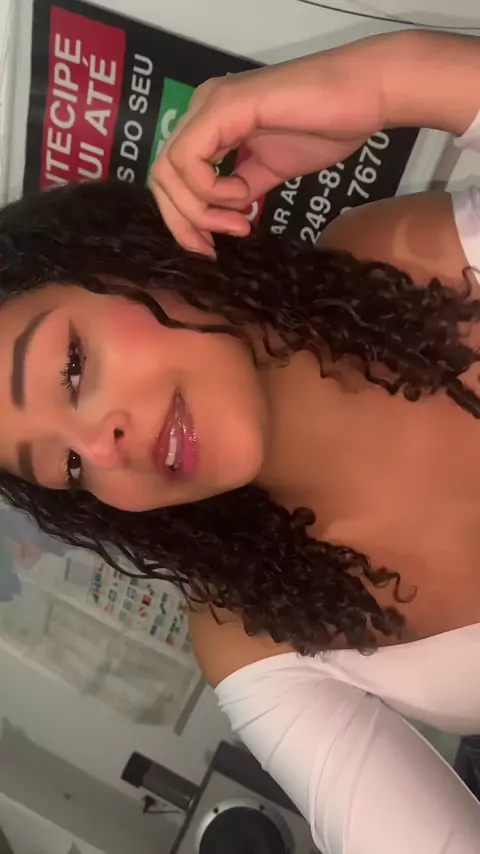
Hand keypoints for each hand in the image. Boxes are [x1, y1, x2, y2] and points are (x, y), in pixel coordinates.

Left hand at [150, 42, 385, 254]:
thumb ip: (241, 190)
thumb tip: (225, 217)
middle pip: (161, 178)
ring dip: (200, 211)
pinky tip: (243, 196)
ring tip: (240, 220)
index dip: (184, 221)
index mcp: (209, 125)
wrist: (364, 97)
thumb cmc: (326, 126)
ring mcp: (210, 105)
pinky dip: (210, 189)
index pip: (172, 179)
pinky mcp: (226, 106)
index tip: (214, 246)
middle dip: (183, 224)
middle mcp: (202, 111)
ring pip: (168, 171)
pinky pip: (189, 158)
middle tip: (216, 246)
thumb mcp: (270, 171)